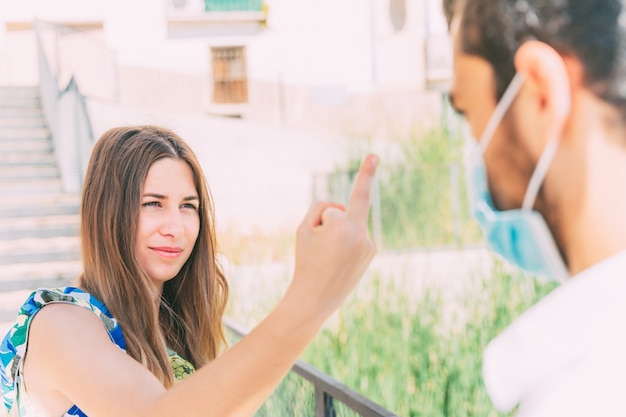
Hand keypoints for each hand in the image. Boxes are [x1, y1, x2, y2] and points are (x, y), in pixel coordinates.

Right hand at [288, 154, 378, 317]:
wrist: (315, 299)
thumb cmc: (307, 262)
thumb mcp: (304, 229)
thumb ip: (322, 209)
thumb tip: (341, 209)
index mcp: (347, 227)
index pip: (359, 194)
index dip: (367, 173)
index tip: (375, 155)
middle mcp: (363, 235)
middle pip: (340, 213)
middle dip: (328, 223)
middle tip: (319, 248)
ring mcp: (369, 247)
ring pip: (349, 226)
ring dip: (336, 235)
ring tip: (328, 259)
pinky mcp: (370, 254)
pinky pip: (354, 237)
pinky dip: (345, 243)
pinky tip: (337, 261)